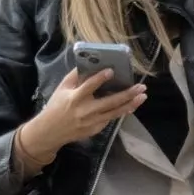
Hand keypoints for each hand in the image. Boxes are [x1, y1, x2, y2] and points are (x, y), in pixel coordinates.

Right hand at [14, 67, 144, 171]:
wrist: (51, 131)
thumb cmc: (56, 106)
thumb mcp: (62, 88)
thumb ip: (75, 76)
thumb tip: (89, 62)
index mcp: (75, 98)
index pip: (89, 87)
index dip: (100, 78)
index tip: (111, 71)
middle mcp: (85, 111)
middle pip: (110, 102)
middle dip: (127, 94)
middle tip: (141, 87)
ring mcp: (92, 122)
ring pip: (115, 113)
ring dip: (130, 104)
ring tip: (142, 96)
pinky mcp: (95, 129)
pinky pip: (110, 119)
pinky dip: (121, 112)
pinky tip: (130, 105)